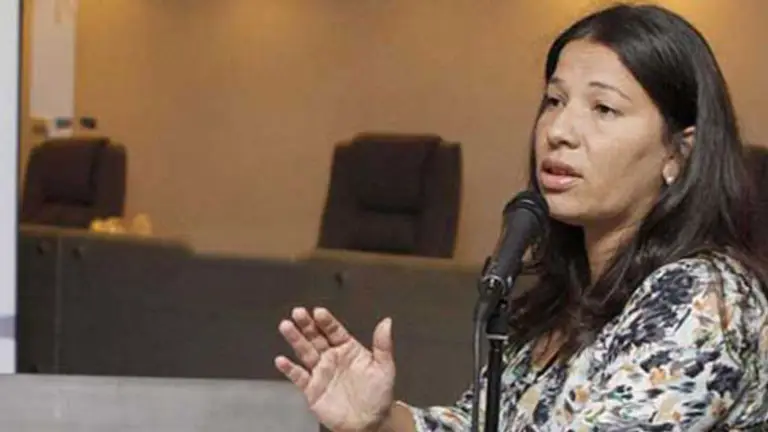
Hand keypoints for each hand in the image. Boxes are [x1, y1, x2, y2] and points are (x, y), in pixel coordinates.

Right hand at [275, 307, 395, 431]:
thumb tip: (387, 321)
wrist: (369, 423)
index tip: (318, 312)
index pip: (335, 331)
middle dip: (307, 325)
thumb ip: (383, 345)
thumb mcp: (385, 368)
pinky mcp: (312, 389)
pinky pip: (299, 377)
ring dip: (295, 339)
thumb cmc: (379, 395)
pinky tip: (281, 360)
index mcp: (348, 349)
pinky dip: (289, 369)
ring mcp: (320, 372)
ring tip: (286, 326)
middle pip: (316, 337)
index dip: (327, 321)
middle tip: (298, 312)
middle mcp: (332, 357)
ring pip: (305, 352)